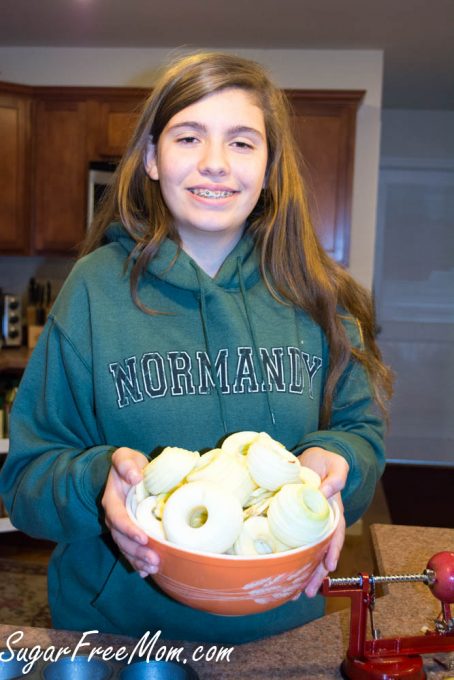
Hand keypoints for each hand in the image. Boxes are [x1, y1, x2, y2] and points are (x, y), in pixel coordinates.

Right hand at [102, 447, 159, 577]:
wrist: (128, 472)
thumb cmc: (128, 465)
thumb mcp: (125, 457)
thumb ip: (126, 463)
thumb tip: (134, 476)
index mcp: (112, 500)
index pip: (117, 518)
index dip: (129, 529)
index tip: (143, 538)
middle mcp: (114, 517)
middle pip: (122, 538)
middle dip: (137, 552)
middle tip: (154, 560)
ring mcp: (121, 527)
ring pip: (126, 548)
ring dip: (138, 560)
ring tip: (154, 569)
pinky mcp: (129, 532)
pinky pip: (130, 550)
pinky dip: (137, 563)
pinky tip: (146, 573)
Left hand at [297, 447, 348, 596]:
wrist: (313, 456)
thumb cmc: (325, 461)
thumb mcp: (335, 464)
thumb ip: (336, 478)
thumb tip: (326, 492)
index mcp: (333, 509)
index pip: (335, 533)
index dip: (333, 550)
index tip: (329, 566)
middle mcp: (321, 521)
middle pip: (321, 551)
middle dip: (316, 573)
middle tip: (308, 593)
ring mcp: (309, 523)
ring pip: (308, 552)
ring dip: (304, 573)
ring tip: (295, 594)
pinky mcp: (295, 522)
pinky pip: (295, 543)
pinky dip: (292, 559)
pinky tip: (285, 574)